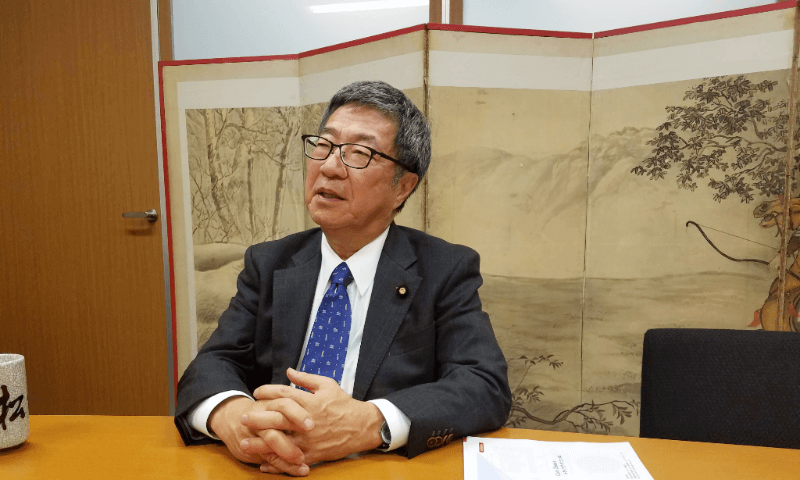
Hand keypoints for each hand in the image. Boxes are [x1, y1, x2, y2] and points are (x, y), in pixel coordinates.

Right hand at [208, 395, 311, 474]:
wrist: (232, 419)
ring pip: (271, 443)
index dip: (298, 414)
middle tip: (306, 454)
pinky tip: (300, 470)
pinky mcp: (254, 450)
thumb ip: (292, 396)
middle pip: (276, 425)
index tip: (311, 426)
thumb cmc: (261, 409)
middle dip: (293, 433)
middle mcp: (262, 417)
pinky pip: (270, 459)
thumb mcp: (273, 398)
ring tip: (303, 461)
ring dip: (288, 454)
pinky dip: (285, 466)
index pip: (284, 405)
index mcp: (270, 403)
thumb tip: (315, 396)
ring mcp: (256, 434)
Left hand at [251, 368, 383, 469]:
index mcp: (310, 402)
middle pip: (277, 419)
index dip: (268, 391)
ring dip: (261, 444)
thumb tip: (288, 371)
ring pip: (281, 442)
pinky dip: (277, 463)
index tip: (257, 392)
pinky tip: (264, 464)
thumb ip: (306, 379)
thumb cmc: (344, 404)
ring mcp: (310, 439)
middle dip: (258, 419)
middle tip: (243, 418)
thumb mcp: (327, 385)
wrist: (362, 426)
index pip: (284, 394)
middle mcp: (307, 421)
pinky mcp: (313, 454)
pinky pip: (292, 460)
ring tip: (245, 444)